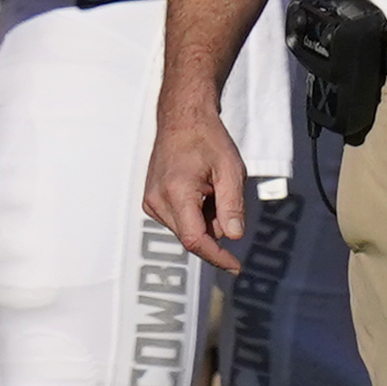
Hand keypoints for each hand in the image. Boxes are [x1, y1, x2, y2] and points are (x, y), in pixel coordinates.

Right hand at [144, 98, 250, 274]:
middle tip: (223, 194)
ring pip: (186, 230)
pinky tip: (199, 189)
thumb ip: (232, 205)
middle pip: (191, 237)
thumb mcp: (230, 169)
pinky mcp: (150, 201)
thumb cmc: (207, 139)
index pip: (194, 239)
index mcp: (176, 192)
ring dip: (205, 219)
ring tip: (209, 186)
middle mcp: (157, 201)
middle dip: (214, 227)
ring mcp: (150, 202)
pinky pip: (178, 221)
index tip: (235, 266)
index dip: (216, 257)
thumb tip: (234, 237)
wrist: (181, 119)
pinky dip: (195, 213)